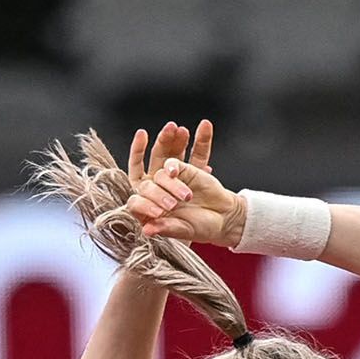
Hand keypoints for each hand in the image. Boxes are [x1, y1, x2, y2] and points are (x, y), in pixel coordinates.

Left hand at [123, 119, 242, 247]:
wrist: (223, 220)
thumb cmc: (200, 228)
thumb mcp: (183, 230)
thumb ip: (166, 227)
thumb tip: (147, 231)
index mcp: (149, 207)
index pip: (137, 199)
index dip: (145, 201)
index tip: (159, 208)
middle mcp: (155, 188)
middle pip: (147, 170)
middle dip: (156, 177)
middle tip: (173, 179)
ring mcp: (169, 176)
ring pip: (163, 154)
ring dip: (167, 140)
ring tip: (174, 127)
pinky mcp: (186, 167)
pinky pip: (188, 151)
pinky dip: (197, 141)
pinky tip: (202, 129)